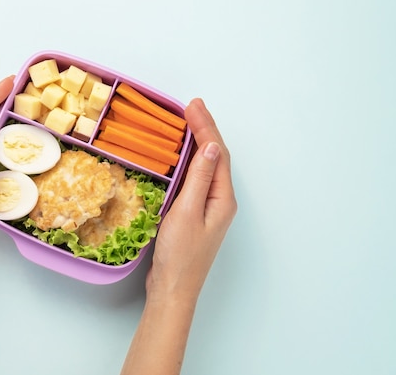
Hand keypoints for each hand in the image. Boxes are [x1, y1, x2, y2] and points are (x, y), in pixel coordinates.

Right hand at [146, 98, 236, 301]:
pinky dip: (188, 162)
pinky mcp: (194, 214)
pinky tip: (180, 156)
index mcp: (222, 198)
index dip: (206, 127)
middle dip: (204, 130)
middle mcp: (219, 200)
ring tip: (187, 122)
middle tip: (191, 106)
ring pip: (206, 167)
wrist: (173, 288)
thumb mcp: (187, 212)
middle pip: (215, 157)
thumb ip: (199, 179)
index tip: (192, 106)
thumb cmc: (180, 255)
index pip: (217, 154)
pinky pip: (195, 179)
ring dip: (197, 143)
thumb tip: (210, 147)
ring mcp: (208, 208)